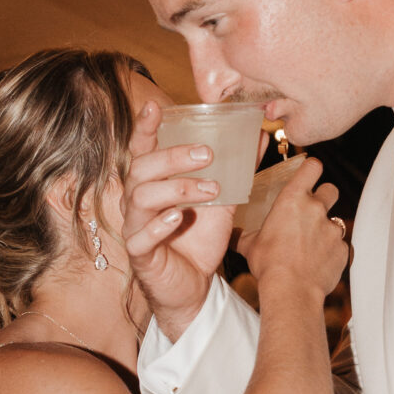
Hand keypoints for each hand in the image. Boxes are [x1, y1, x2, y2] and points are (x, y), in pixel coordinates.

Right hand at [123, 98, 242, 338]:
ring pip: (140, 197)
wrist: (197, 286)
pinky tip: (179, 217)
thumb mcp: (222, 199)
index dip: (145, 127)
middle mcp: (137, 200)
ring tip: (210, 189)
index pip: (142, 149)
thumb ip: (235, 169)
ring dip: (177, 187)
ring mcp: (135, 226)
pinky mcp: (140, 254)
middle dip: (173, 156)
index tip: (156, 106)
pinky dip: (159, 224)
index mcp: (153, 182)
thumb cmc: (199, 237)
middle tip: (207, 153)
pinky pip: (140, 236)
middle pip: (141, 168)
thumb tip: (259, 136)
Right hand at [238, 158, 347, 301]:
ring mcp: (332, 229)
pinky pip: (340, 246)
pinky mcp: (342, 249)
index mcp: (293, 199)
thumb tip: (229, 234)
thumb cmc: (268, 265)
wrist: (291, 291)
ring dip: (326, 228)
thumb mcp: (250, 246)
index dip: (312, 168)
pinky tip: (318, 263)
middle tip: (312, 211)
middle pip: (331, 189)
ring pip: (336, 220)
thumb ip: (242, 235)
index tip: (309, 173)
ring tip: (312, 245)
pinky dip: (332, 252)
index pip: (312, 167)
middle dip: (325, 197)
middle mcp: (316, 209)